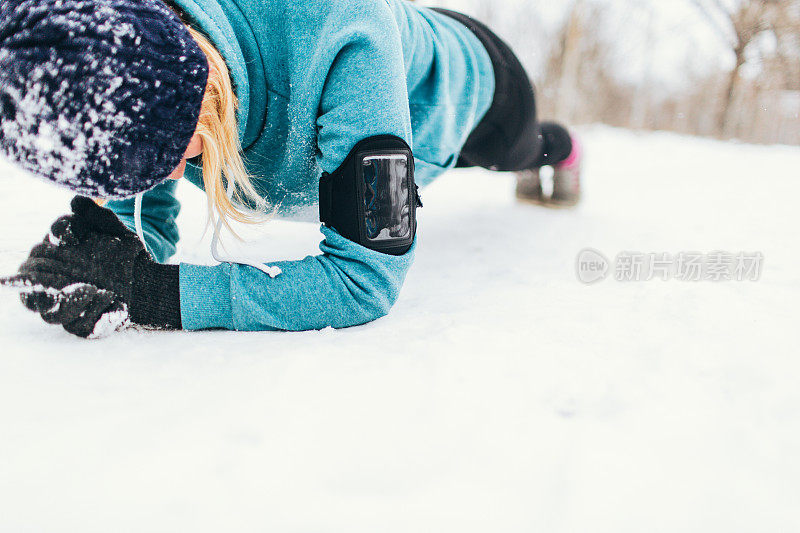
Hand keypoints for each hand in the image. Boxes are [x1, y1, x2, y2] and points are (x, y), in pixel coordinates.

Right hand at [2, 196, 180, 336]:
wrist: (148, 277)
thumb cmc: (120, 251)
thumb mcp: (110, 228)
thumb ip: (92, 215)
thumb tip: (77, 201)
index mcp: (52, 262)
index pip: (32, 261)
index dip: (44, 249)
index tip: (65, 237)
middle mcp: (55, 288)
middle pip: (33, 291)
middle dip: (48, 278)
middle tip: (70, 269)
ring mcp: (69, 310)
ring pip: (51, 315)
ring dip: (70, 301)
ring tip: (92, 288)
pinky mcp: (86, 326)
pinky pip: (81, 327)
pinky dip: (94, 312)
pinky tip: (111, 297)